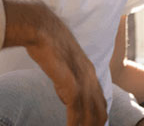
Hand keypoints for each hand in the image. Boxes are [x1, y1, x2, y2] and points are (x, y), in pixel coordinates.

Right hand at [3, 0, 106, 125]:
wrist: (43, 27)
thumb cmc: (49, 43)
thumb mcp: (64, 63)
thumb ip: (68, 78)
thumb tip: (67, 94)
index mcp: (89, 69)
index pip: (101, 98)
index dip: (101, 114)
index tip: (100, 125)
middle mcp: (89, 74)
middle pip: (99, 107)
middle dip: (97, 123)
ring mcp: (81, 77)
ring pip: (89, 110)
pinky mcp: (70, 81)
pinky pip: (76, 107)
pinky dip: (76, 122)